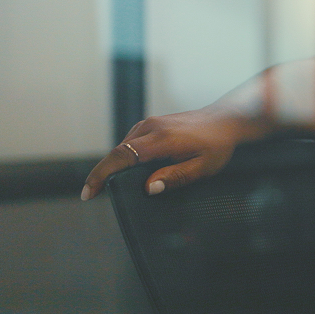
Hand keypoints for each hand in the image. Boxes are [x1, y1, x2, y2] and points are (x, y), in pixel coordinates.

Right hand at [81, 107, 249, 199]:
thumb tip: (149, 188)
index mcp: (163, 139)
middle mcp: (152, 127)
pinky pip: (131, 141)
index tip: (89, 192)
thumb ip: (176, 177)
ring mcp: (151, 123)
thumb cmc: (217, 144)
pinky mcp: (152, 123)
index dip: (102, 174)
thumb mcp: (203, 166)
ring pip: (123, 146)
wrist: (225, 119)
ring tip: (106, 185)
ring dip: (113, 164)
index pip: (123, 156)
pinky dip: (124, 156)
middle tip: (91, 194)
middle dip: (101, 173)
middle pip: (117, 151)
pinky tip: (125, 170)